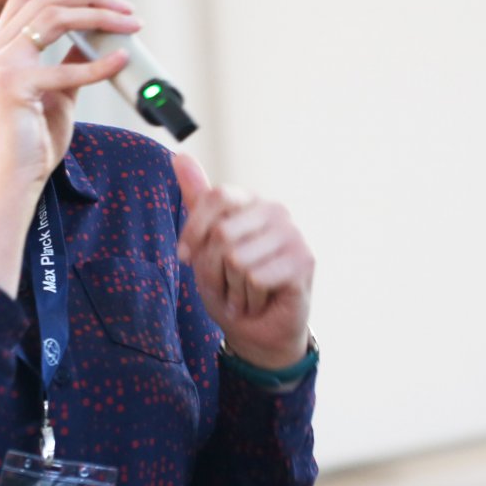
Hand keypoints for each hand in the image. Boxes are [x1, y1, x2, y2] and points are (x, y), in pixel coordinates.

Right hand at [0, 0, 138, 201]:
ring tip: (130, 24)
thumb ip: (68, 63)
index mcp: (0, 47)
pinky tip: (121, 60)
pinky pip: (65, 68)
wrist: (11, 183)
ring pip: (54, 17)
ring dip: (99, 16)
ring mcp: (0, 67)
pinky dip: (99, 63)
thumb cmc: (31, 143)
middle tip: (125, 8)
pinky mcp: (14, 89)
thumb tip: (92, 40)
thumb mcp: (56, 94)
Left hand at [173, 153, 313, 369]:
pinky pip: (255, 278)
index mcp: (250, 201)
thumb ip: (197, 200)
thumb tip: (180, 156)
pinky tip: (260, 300)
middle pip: (222, 233)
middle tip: (226, 282)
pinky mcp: (305, 260)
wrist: (258, 329)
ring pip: (237, 260)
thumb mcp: (204, 243)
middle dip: (214, 269)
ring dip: (232, 288)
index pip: (215, 198)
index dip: (194, 231)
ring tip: (244, 293)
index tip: (186, 257)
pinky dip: (249, 298)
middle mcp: (274, 210)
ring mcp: (293, 234)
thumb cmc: (231, 284)